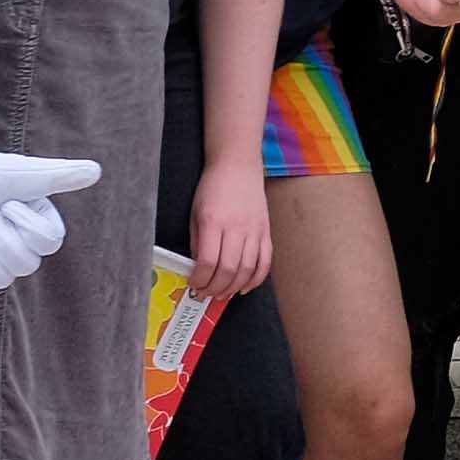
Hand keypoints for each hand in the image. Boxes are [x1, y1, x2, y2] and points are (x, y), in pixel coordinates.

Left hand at [188, 161, 272, 299]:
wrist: (237, 166)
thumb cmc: (213, 187)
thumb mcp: (195, 213)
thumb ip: (197, 241)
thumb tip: (199, 267)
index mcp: (213, 221)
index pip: (208, 261)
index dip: (200, 279)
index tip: (194, 284)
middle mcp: (236, 227)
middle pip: (228, 269)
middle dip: (215, 288)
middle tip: (206, 294)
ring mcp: (254, 230)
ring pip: (247, 269)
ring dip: (234, 287)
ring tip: (222, 294)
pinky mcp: (266, 231)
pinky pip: (265, 261)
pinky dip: (256, 279)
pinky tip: (245, 287)